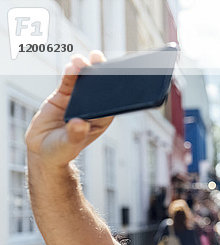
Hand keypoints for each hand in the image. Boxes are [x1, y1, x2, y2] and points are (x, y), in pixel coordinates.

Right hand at [25, 51, 113, 167]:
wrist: (42, 150)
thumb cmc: (62, 150)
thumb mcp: (68, 145)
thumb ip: (74, 135)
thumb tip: (79, 124)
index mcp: (100, 119)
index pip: (111, 101)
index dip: (114, 88)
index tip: (117, 74)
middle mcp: (91, 107)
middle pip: (99, 87)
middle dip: (100, 72)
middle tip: (99, 59)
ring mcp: (77, 100)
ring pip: (83, 81)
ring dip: (83, 69)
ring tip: (81, 60)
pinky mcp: (63, 96)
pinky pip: (68, 81)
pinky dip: (70, 73)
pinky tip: (71, 65)